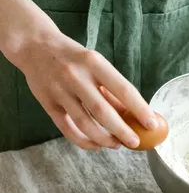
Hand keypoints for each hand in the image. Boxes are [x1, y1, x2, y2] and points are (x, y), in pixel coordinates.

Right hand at [9, 26, 156, 150]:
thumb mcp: (96, 65)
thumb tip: (135, 116)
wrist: (34, 46)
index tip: (151, 124)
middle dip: (122, 130)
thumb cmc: (74, 58)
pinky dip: (83, 141)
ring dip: (104, 138)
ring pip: (85, 123)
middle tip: (135, 142)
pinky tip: (97, 146)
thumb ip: (112, 90)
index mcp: (95, 63)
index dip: (139, 109)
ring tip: (117, 145)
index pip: (123, 90)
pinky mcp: (47, 103)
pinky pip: (67, 128)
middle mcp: (76, 76)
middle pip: (103, 111)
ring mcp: (59, 91)